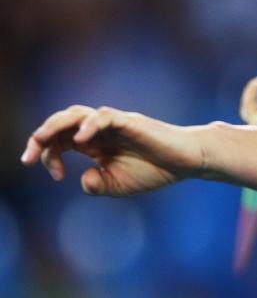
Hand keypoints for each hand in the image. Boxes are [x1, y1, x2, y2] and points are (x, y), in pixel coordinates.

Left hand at [21, 105, 202, 195]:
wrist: (186, 162)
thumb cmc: (157, 169)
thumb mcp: (119, 185)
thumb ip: (97, 184)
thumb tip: (81, 178)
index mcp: (97, 142)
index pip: (61, 140)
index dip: (48, 156)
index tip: (54, 176)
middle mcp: (102, 129)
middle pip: (63, 122)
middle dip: (41, 137)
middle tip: (28, 157)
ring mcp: (116, 123)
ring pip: (78, 114)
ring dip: (55, 126)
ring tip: (40, 140)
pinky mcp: (131, 122)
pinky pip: (105, 117)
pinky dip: (89, 125)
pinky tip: (80, 141)